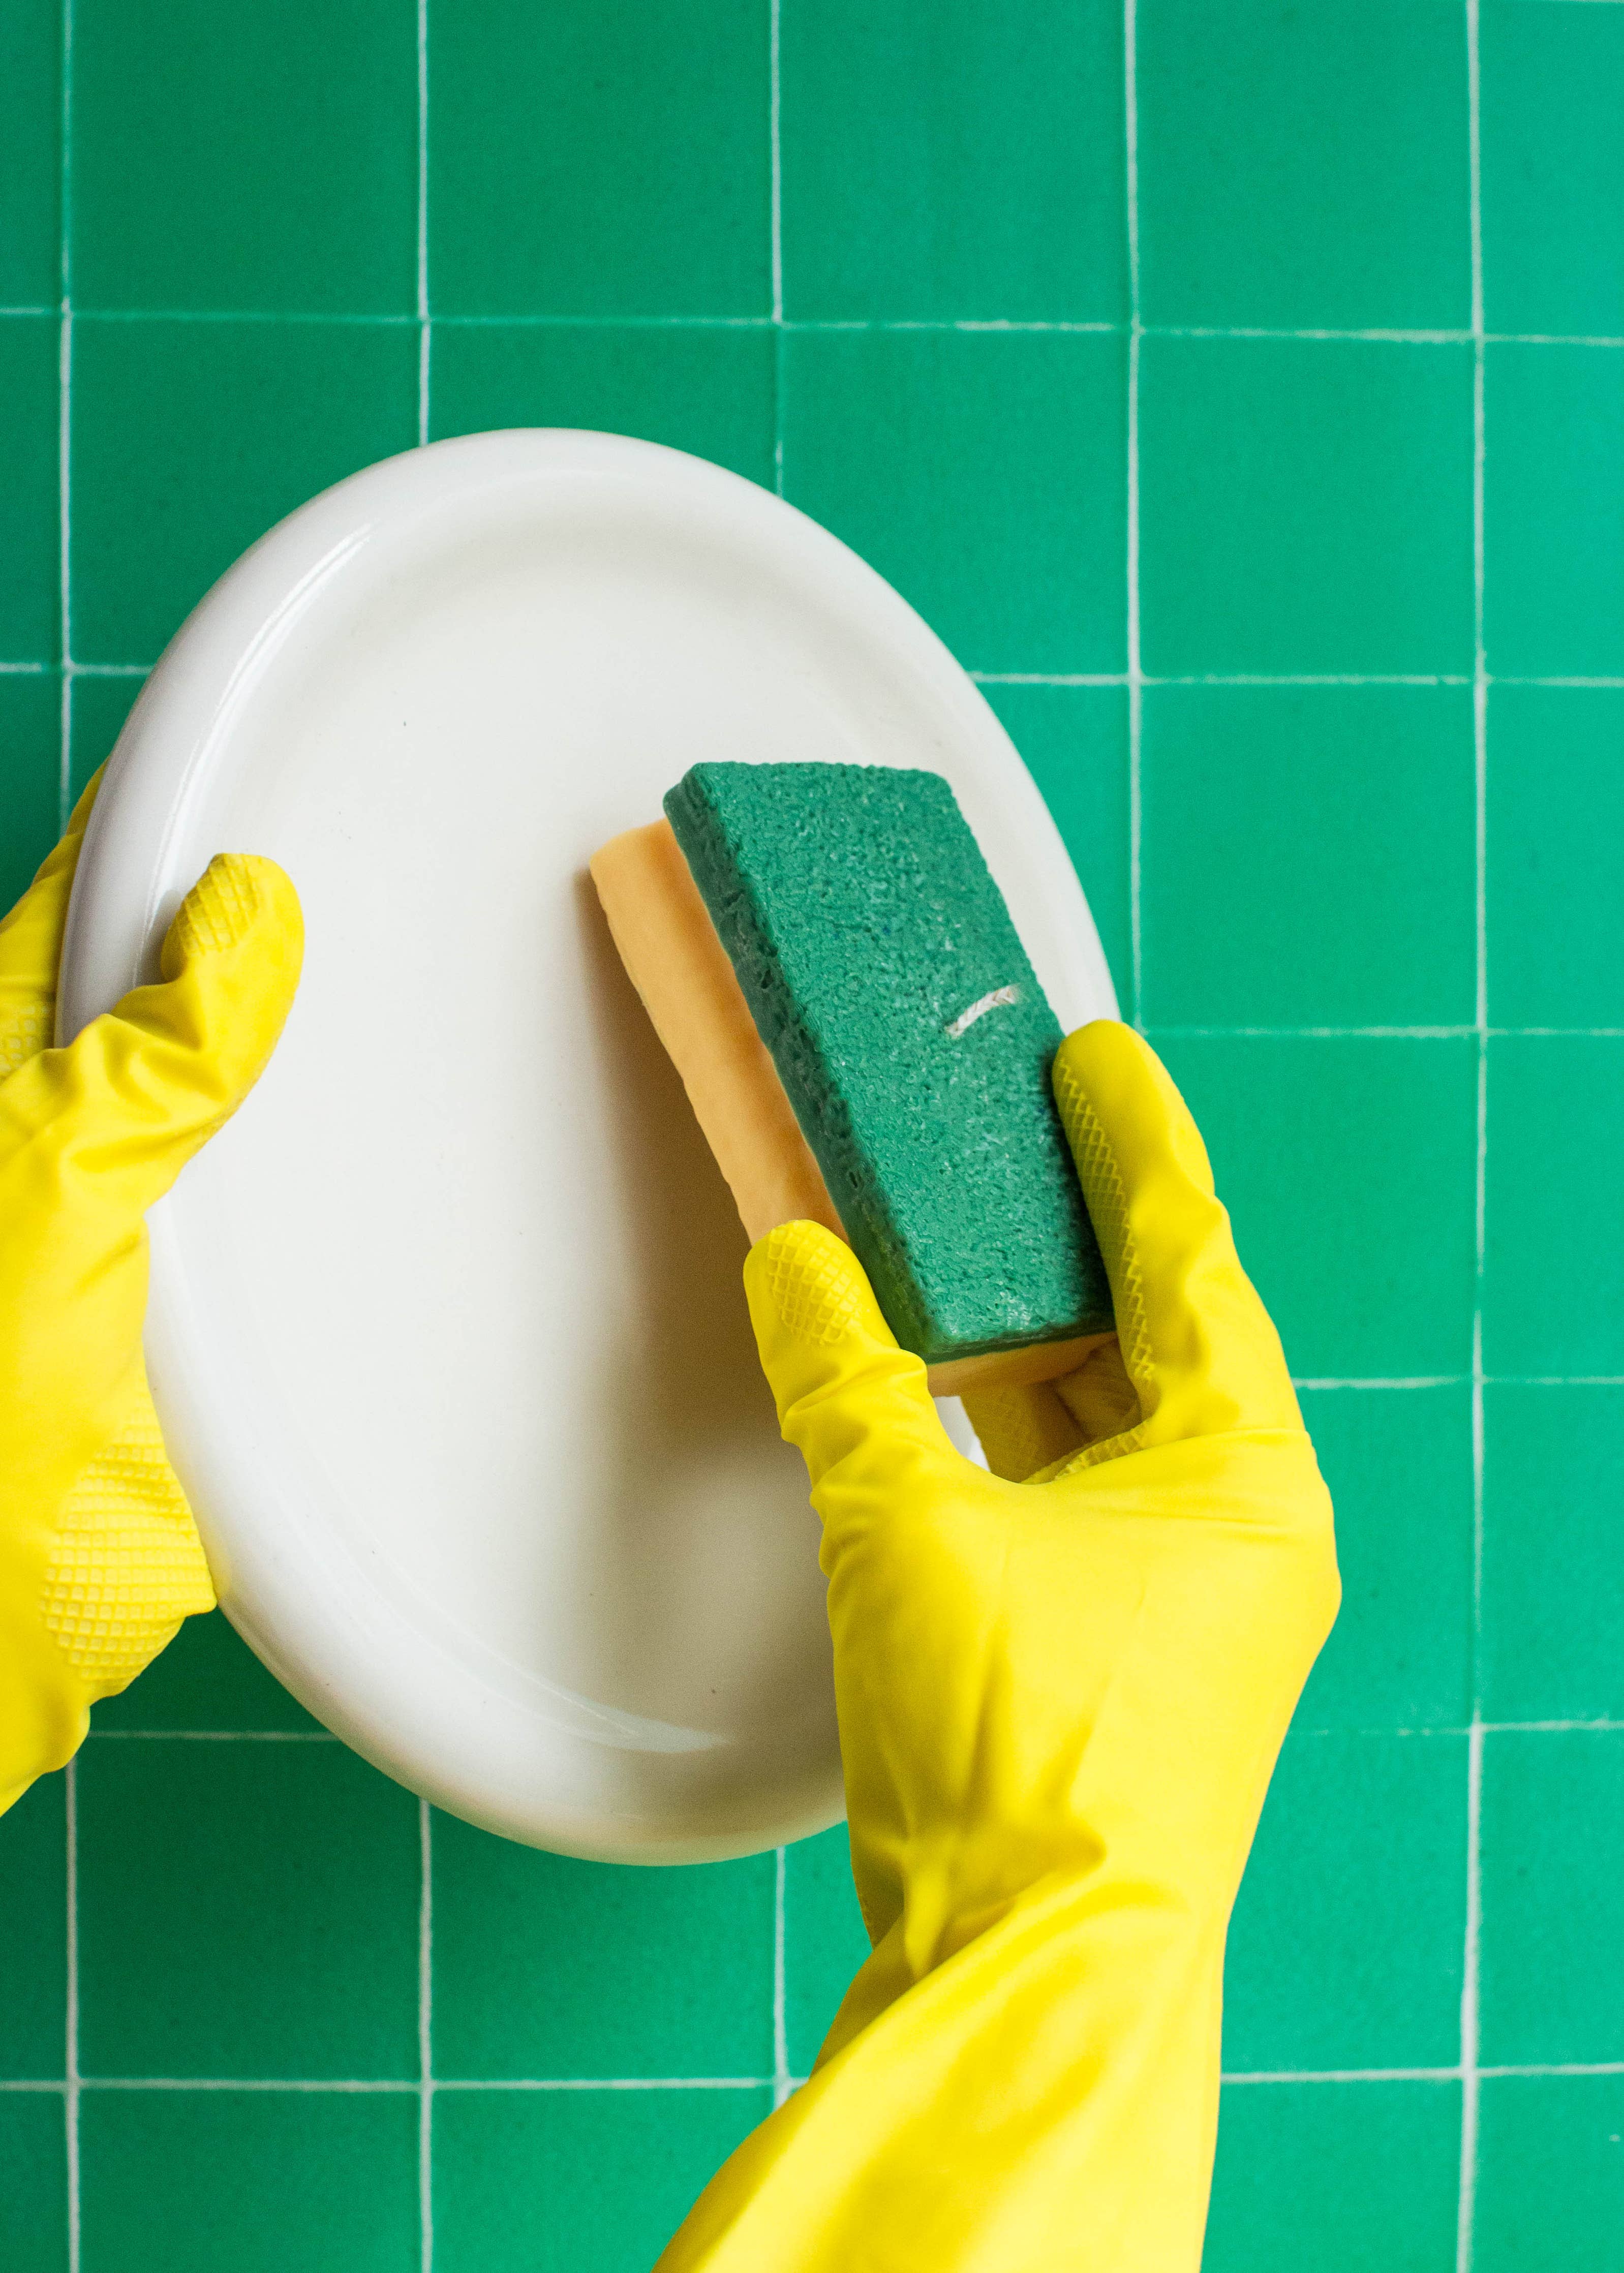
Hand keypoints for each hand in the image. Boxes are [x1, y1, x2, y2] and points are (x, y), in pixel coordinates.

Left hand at [0, 776, 302, 1812]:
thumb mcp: (49, 1195)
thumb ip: (154, 1062)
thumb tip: (246, 909)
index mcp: (1, 1082)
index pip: (81, 912)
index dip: (160, 828)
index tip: (257, 760)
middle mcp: (49, 1137)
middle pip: (154, 998)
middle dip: (248, 937)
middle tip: (381, 864)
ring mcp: (114, 1228)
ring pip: (213, 1107)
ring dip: (293, 1059)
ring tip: (410, 982)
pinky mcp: (174, 1319)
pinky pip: (254, 1216)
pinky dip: (315, 1179)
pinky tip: (391, 1144)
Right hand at [661, 1021, 1338, 2272]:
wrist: (1020, 1969)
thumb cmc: (1010, 1759)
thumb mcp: (905, 1530)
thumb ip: (841, 1379)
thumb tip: (794, 1261)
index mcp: (1242, 1477)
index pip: (1190, 1260)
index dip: (1138, 1144)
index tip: (1097, 1056)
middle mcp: (1242, 1528)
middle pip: (1158, 1330)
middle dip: (1079, 1229)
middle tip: (1018, 1124)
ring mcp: (1190, 1595)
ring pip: (1109, 1412)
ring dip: (1035, 1328)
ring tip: (968, 1230)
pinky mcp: (1124, 1646)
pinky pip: (1073, 1484)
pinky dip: (1010, 1420)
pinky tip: (944, 1377)